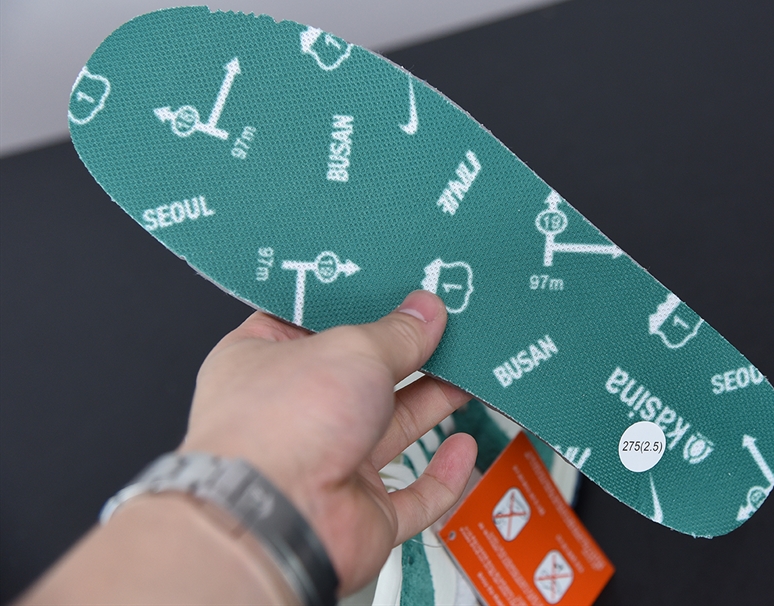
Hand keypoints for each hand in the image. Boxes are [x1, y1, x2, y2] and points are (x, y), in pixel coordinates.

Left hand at [180, 289, 476, 595]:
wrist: (273, 524)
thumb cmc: (279, 428)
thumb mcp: (350, 349)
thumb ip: (397, 334)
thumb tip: (424, 312)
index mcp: (266, 362)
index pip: (314, 324)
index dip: (358, 306)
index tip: (400, 288)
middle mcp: (295, 414)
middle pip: (365, 375)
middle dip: (410, 354)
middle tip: (450, 327)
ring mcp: (329, 465)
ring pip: (395, 429)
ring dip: (435, 402)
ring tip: (470, 371)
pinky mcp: (361, 512)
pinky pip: (413, 495)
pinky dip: (443, 475)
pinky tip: (462, 447)